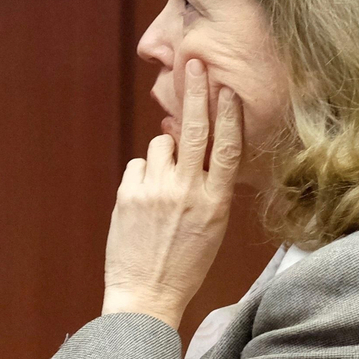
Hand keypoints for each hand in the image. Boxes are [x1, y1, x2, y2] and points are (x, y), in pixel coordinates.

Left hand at [103, 59, 240, 330]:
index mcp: (216, 201)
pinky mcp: (129, 193)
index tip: (227, 88)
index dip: (229, 114)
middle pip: (195, 129)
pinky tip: (145, 202)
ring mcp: (156, 190)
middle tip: (195, 63)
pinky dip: (143, 175)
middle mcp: (187, 190)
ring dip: (164, 154)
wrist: (146, 294)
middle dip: (196, 92)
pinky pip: (139, 165)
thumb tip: (200, 150)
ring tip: (164, 187)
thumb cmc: (184, 263)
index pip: (228, 147)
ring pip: (161, 145)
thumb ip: (209, 188)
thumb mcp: (213, 227)